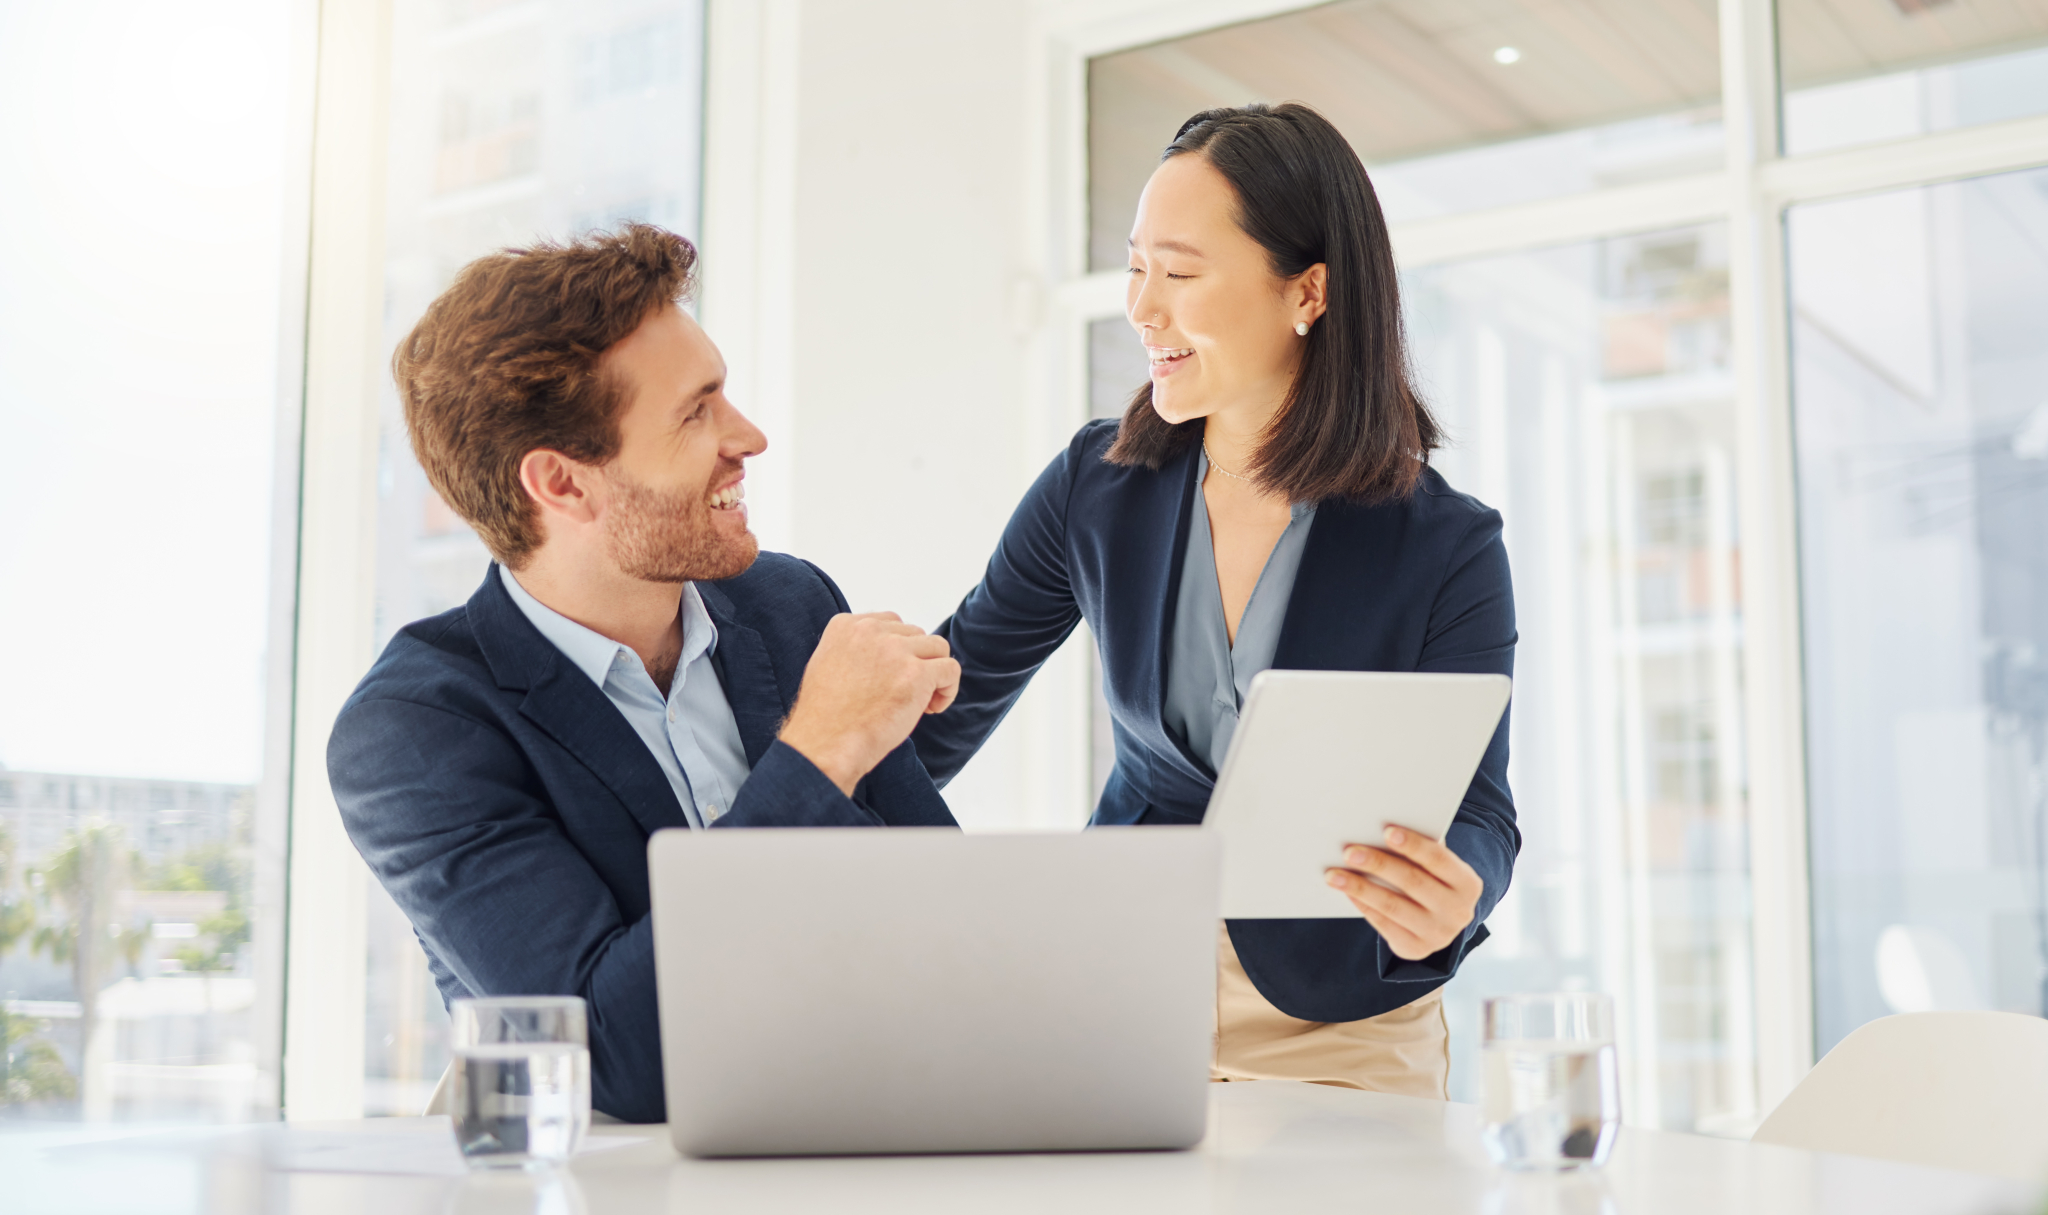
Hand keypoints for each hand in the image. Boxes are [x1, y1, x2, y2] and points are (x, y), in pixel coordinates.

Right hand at [777, 612, 960, 795]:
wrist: (825, 745)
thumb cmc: (826, 718)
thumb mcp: (827, 666)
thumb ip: (856, 650)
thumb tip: (889, 655)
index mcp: (846, 625)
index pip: (891, 624)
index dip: (898, 652)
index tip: (891, 678)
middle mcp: (870, 630)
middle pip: (916, 635)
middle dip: (916, 663)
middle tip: (903, 695)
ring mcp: (895, 650)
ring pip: (938, 647)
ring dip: (934, 673)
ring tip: (920, 702)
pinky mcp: (916, 673)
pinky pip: (950, 669)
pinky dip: (948, 689)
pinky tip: (931, 709)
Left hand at [1325, 826, 1481, 960]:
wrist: (1441, 924)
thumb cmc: (1433, 881)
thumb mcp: (1437, 868)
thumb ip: (1421, 850)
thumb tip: (1380, 828)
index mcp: (1467, 884)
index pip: (1439, 859)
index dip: (1413, 845)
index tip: (1386, 831)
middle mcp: (1458, 912)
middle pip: (1412, 882)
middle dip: (1378, 864)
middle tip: (1349, 852)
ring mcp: (1438, 934)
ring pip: (1393, 906)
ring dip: (1360, 888)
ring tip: (1334, 874)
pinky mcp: (1416, 949)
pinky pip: (1383, 924)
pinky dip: (1362, 905)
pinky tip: (1346, 891)